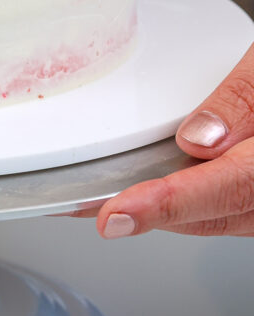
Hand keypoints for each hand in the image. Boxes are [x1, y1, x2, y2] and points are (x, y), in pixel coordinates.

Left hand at [93, 41, 253, 237]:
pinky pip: (222, 209)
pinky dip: (183, 202)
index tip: (117, 214)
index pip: (228, 185)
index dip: (168, 203)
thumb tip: (199, 138)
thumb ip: (242, 98)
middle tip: (78, 207)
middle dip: (145, 213)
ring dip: (159, 211)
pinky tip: (145, 194)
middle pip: (213, 213)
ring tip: (98, 201)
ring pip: (214, 218)